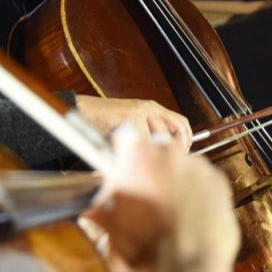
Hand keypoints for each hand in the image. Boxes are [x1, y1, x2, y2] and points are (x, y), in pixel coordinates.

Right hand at [75, 95, 191, 150]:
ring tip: (152, 163)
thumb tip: (168, 156)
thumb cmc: (107, 123)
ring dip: (158, 152)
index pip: (181, 122)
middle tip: (174, 161)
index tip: (185, 154)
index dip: (186, 139)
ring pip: (162, 136)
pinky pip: (143, 140)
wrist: (85, 111)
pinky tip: (136, 158)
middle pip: (178, 127)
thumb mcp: (134, 127)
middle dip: (179, 147)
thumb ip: (149, 136)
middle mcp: (151, 107)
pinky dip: (142, 152)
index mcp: (154, 109)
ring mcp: (141, 111)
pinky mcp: (130, 116)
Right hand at [87, 127, 237, 271]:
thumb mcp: (110, 222)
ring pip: (183, 166)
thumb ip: (100, 202)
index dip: (123, 153)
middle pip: (157, 149)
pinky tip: (192, 216)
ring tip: (172, 210)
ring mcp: (197, 164)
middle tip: (148, 194)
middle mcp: (168, 150)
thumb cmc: (143, 244)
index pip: (125, 137)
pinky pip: (205, 181)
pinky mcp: (219, 180)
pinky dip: (199, 193)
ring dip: (177, 180)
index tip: (124, 168)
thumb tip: (91, 202)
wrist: (186, 265)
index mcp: (136, 153)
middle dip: (152, 167)